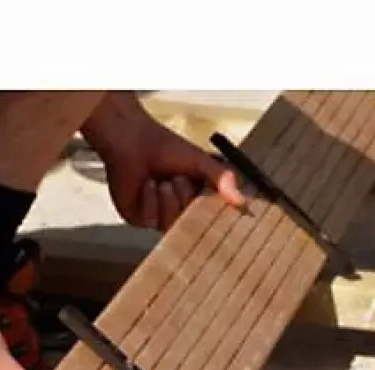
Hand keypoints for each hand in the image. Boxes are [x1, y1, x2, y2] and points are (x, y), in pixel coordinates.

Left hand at [82, 94, 244, 230]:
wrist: (133, 140)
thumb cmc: (163, 147)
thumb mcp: (200, 161)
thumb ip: (222, 179)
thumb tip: (241, 201)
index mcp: (193, 198)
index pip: (207, 217)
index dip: (209, 212)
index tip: (214, 205)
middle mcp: (176, 210)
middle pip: (189, 223)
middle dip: (185, 196)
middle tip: (177, 178)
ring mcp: (157, 217)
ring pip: (170, 223)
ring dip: (167, 196)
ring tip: (160, 179)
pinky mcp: (138, 218)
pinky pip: (151, 219)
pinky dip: (150, 198)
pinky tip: (145, 184)